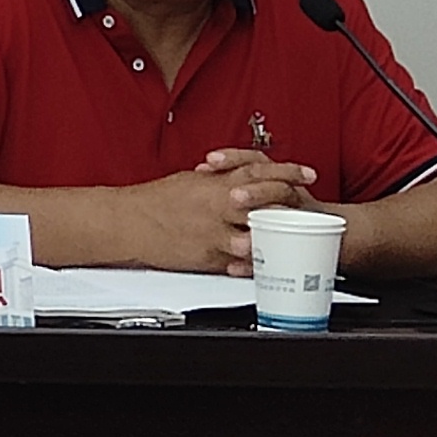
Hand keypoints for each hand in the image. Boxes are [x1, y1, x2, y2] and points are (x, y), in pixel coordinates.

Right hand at [118, 149, 319, 274]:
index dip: (289, 172)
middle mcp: (219, 207)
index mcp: (215, 184)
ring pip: (258, 238)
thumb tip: (238, 178)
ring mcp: (215, 233)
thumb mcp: (189, 181)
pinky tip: (261, 265)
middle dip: (292, 209)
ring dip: (276, 241)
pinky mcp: (208, 257)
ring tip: (292, 242)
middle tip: (310, 213)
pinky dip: (252, 265)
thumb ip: (218, 180)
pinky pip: (239, 263)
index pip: (261, 171)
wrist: (126, 222)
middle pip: (268, 205)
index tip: (309, 174)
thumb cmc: (154, 201)